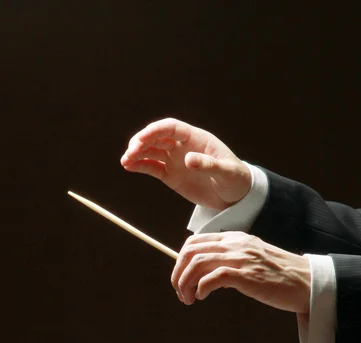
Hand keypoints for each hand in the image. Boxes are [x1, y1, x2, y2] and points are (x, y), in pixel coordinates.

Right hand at [120, 118, 251, 210]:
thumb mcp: (227, 172)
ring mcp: (175, 160)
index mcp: (196, 138)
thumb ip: (208, 165)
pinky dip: (140, 166)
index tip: (142, 138)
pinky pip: (152, 168)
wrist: (235, 196)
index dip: (155, 130)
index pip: (171, 128)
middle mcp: (182, 146)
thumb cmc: (235, 179)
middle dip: (142, 142)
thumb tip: (187, 159)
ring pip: (151, 152)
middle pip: (157, 138)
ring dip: (137, 154)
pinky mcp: (171, 175)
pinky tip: (129, 167)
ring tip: (125, 161)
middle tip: (131, 152)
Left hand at [171, 232, 310, 313]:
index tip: (180, 278)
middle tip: (179, 292)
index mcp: (234, 238)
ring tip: (187, 299)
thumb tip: (205, 274)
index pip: (195, 242)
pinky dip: (201, 288)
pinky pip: (213, 278)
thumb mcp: (251, 258)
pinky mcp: (246, 275)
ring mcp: (241, 258)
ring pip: (198, 263)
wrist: (308, 282)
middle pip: (191, 251)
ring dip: (186, 283)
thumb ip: (230, 260)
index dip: (181, 260)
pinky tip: (202, 297)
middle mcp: (235, 244)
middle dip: (178, 273)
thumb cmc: (280, 275)